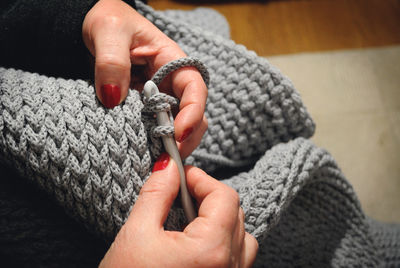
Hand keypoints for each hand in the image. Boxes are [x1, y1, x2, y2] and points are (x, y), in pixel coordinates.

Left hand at [82, 0, 207, 156]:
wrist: (91, 30)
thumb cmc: (107, 22)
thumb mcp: (108, 31)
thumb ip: (111, 61)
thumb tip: (113, 98)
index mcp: (172, 60)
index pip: (194, 88)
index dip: (194, 112)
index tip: (178, 132)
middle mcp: (171, 82)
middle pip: (194, 113)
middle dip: (187, 137)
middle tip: (168, 157)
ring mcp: (160, 97)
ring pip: (179, 125)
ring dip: (173, 144)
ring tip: (158, 161)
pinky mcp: (146, 109)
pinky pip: (157, 129)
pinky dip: (155, 144)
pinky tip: (147, 155)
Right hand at [99, 153, 258, 267]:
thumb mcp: (136, 234)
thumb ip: (156, 193)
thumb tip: (168, 166)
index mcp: (211, 251)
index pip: (225, 197)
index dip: (202, 179)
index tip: (182, 176)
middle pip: (236, 214)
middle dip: (209, 197)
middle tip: (181, 195)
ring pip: (243, 236)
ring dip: (220, 220)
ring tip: (190, 220)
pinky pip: (238, 257)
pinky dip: (223, 241)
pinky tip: (195, 243)